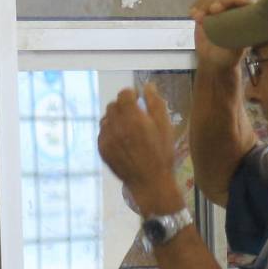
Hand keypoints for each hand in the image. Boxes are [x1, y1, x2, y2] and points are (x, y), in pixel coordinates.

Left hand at [98, 84, 182, 215]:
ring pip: (106, 119)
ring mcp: (106, 138)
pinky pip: (103, 133)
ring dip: (115, 119)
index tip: (139, 100)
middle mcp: (116, 125)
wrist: (150, 182)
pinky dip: (111, 133)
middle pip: (113, 105)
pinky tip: (123, 142)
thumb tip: (148, 86)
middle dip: (123, 107)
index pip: (124, 94)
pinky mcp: (102, 149)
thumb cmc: (162, 154)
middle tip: (135, 117)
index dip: (131, 94)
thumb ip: (156, 104)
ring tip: (128, 130)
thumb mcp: (166, 128)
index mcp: (133, 118)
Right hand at [189, 0, 252, 70]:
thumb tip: (238, 29)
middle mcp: (233, 12)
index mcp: (245, 20)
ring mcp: (218, 12)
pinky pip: (200, 5)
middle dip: (221, 2)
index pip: (246, 2)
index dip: (241, 0)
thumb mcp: (236, 50)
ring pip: (212, 0)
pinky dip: (196, 8)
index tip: (238, 2)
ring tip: (198, 18)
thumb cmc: (228, 57)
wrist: (213, 62)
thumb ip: (238, 38)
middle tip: (213, 10)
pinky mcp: (206, 14)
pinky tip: (192, 15)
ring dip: (204, 6)